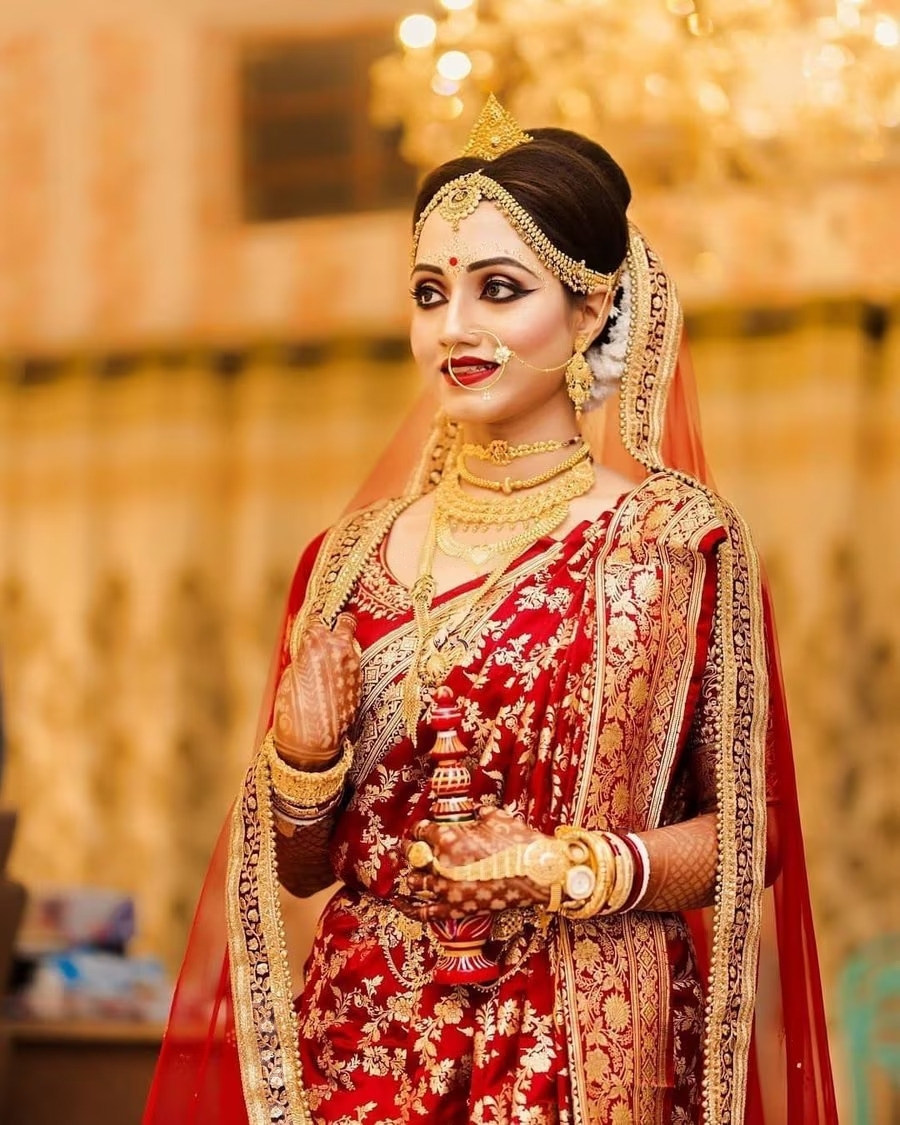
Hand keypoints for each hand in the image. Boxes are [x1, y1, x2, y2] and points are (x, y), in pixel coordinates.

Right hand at [272, 613, 360, 769]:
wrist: (314, 740)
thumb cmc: (293, 708)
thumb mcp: (291, 676)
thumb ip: (304, 657)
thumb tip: (309, 651)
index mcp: (317, 643)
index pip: (317, 620)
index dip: (313, 625)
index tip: (311, 628)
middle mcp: (340, 649)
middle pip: (346, 622)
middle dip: (339, 624)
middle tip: (331, 631)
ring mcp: (355, 665)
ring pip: (353, 645)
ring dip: (343, 648)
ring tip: (331, 659)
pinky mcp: (362, 681)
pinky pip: (355, 665)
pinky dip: (347, 667)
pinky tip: (336, 678)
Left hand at [403, 807, 553, 919]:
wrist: (538, 873)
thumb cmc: (518, 842)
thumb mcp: (495, 817)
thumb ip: (475, 812)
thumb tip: (470, 811)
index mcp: (449, 838)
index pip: (421, 831)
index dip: (419, 828)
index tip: (421, 829)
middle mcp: (442, 864)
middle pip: (413, 855)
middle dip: (409, 849)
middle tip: (407, 847)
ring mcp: (448, 889)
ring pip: (415, 882)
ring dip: (411, 874)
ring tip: (410, 870)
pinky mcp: (457, 909)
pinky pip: (425, 912)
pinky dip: (408, 908)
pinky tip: (398, 902)